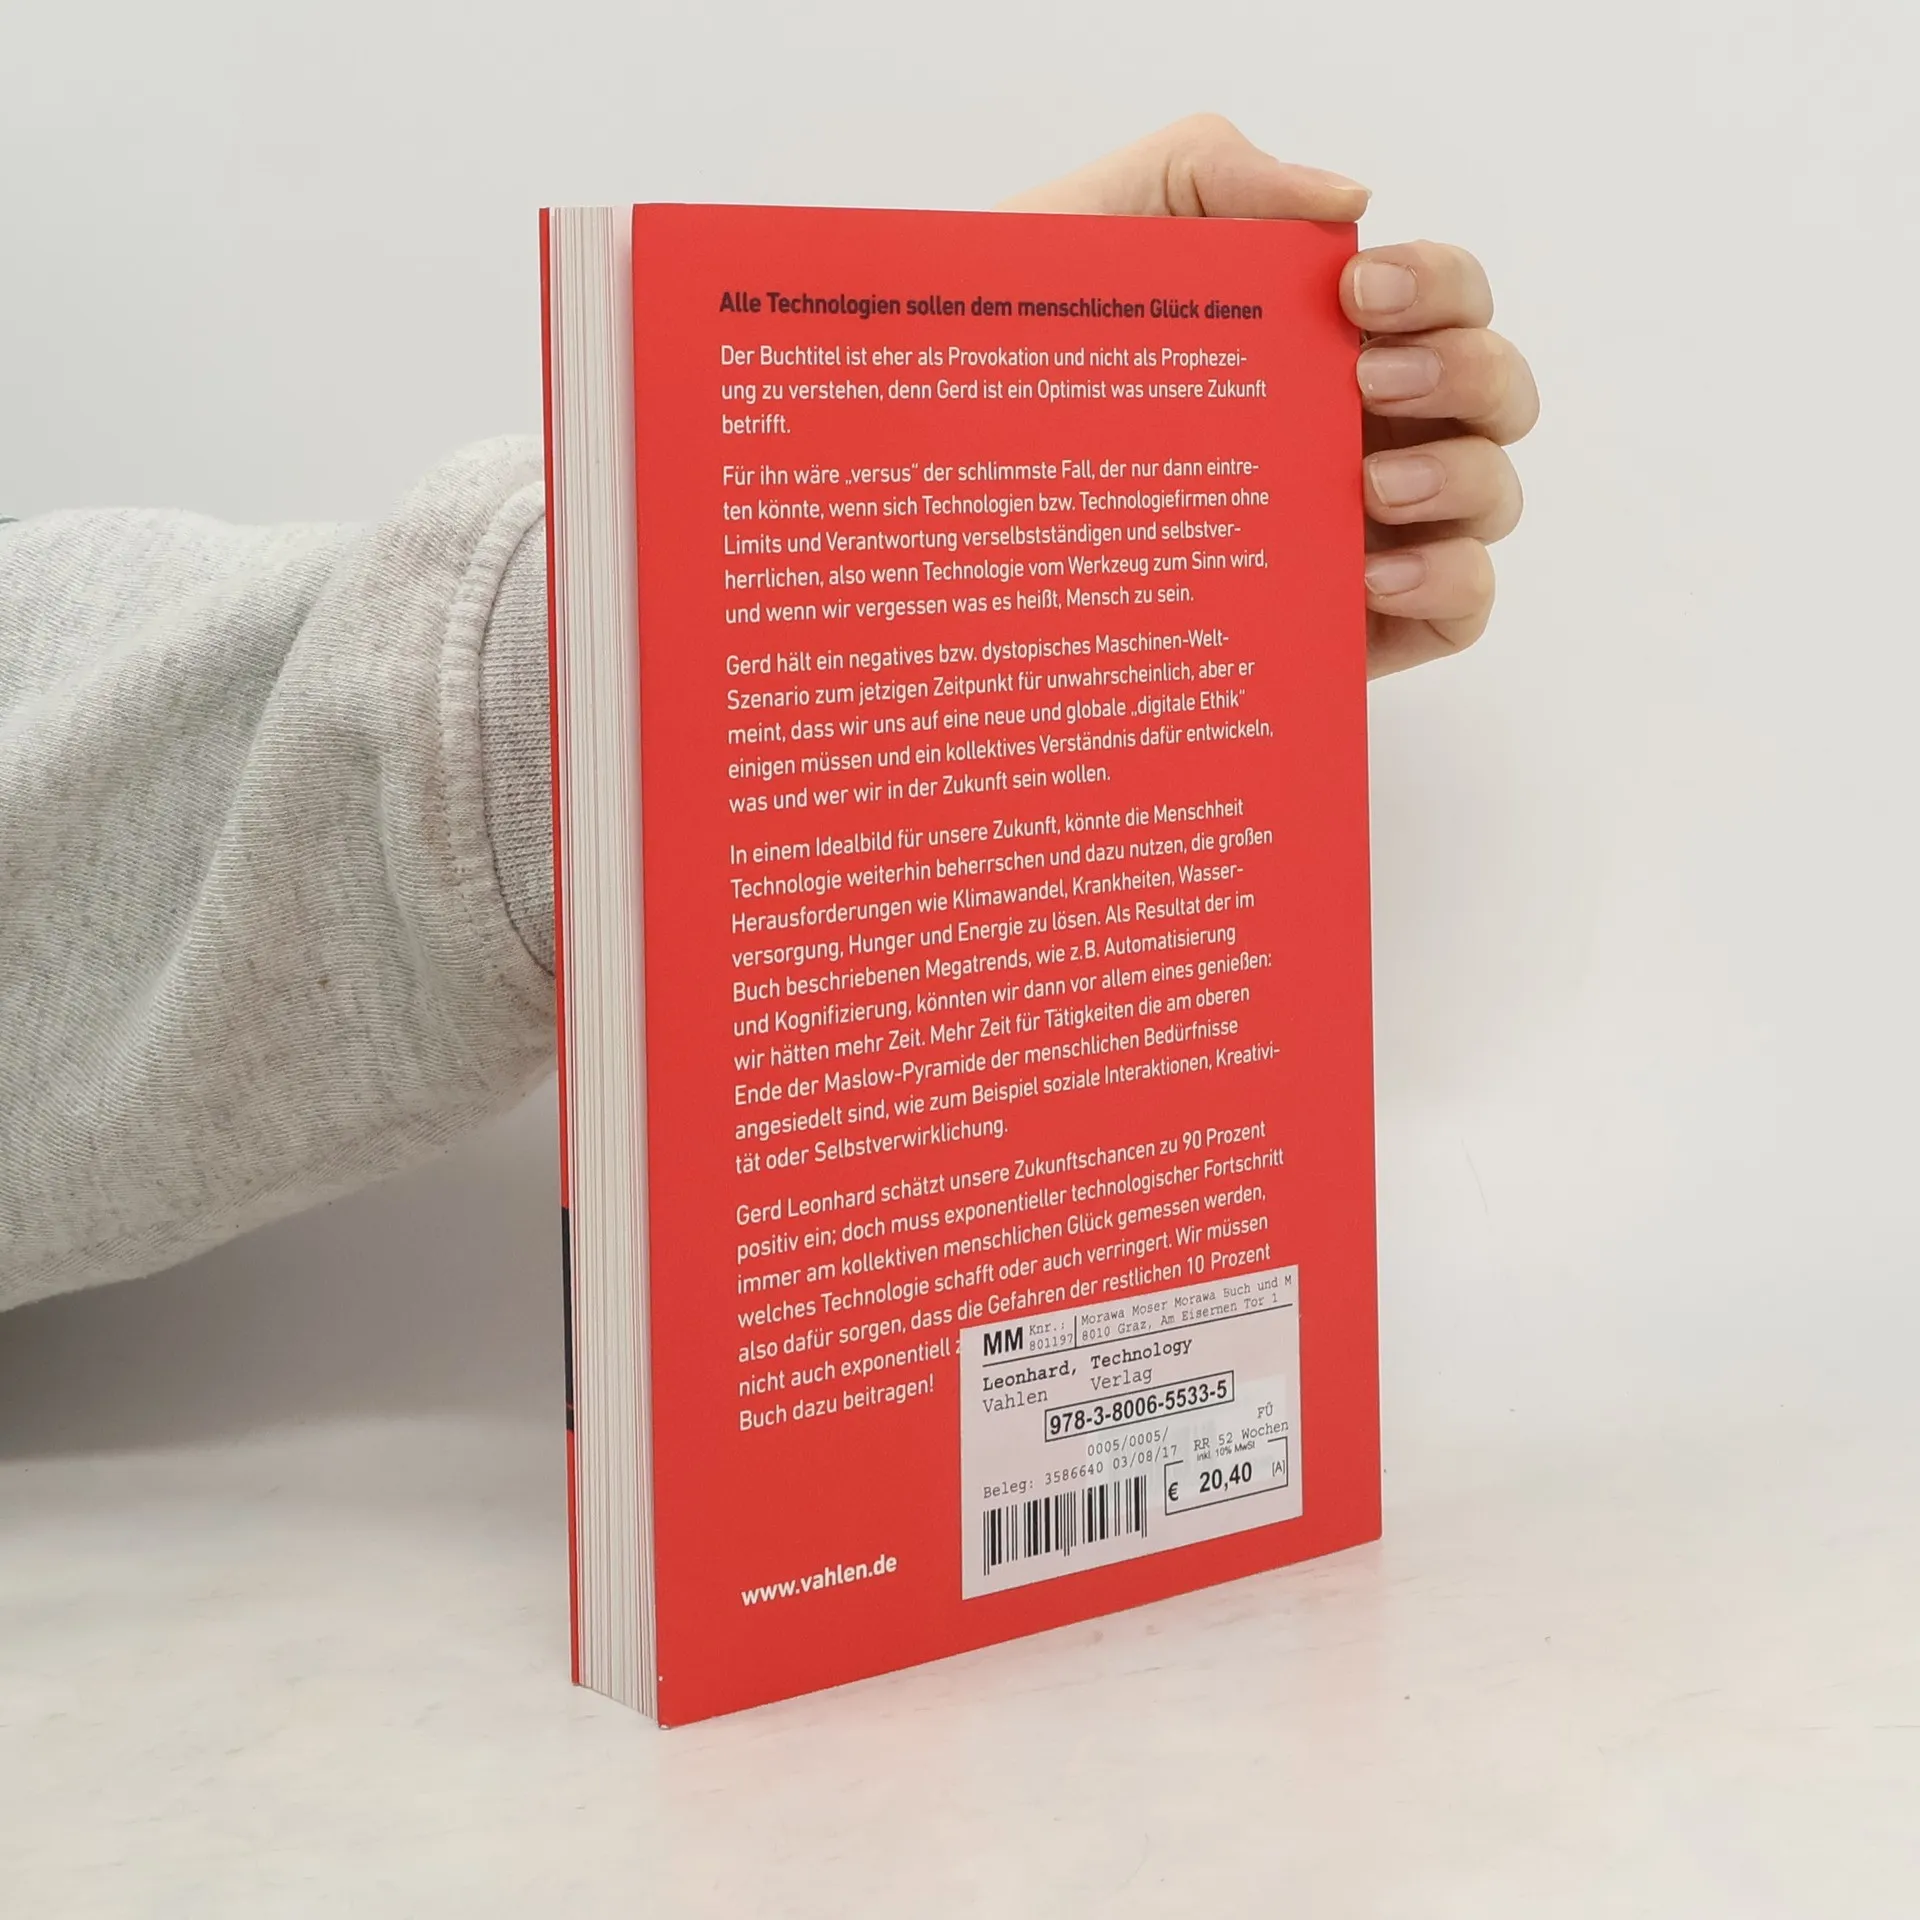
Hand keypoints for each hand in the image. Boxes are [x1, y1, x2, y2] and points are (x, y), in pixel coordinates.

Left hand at [1000, 116, 1537, 677]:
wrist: (951, 471)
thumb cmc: (1032, 352)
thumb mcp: (1110, 223)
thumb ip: (1222, 174)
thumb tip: (1352, 200)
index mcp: (1328, 339)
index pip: (1445, 298)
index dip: (1439, 283)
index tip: (1357, 291)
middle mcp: (1363, 430)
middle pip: (1495, 393)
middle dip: (1462, 374)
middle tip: (1363, 383)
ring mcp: (1364, 531)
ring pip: (1492, 497)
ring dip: (1460, 480)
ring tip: (1366, 487)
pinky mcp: (1349, 627)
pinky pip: (1460, 610)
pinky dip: (1450, 585)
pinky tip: (1369, 579)